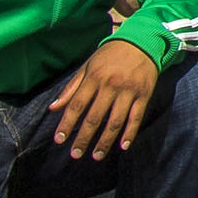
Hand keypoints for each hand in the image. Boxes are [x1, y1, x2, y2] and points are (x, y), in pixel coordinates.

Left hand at [46, 38, 157, 158]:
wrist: (141, 41)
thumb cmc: (110, 56)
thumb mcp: (87, 66)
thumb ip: (71, 88)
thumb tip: (53, 108)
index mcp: (93, 77)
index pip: (76, 105)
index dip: (67, 124)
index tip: (59, 140)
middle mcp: (110, 85)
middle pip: (94, 117)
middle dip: (83, 138)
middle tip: (75, 154)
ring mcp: (128, 91)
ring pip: (115, 121)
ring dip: (105, 141)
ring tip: (96, 155)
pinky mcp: (143, 95)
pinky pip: (136, 118)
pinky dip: (129, 133)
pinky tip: (122, 146)